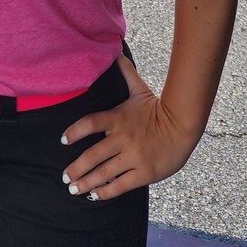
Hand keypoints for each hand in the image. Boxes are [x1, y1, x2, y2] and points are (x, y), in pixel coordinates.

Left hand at [60, 54, 200, 201]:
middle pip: (93, 155)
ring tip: (74, 189)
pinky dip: (106, 192)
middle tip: (64, 177)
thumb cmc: (158, 108)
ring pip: (104, 173)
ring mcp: (133, 157)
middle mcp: (123, 139)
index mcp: (118, 118)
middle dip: (76, 168)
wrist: (183, 126)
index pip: (90, 123)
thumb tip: (116, 51)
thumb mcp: (139, 89)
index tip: (63, 140)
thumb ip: (126, 72)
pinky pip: (121, 185)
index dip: (74, 131)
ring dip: (86, 183)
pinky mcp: (144, 173)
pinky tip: (95, 195)